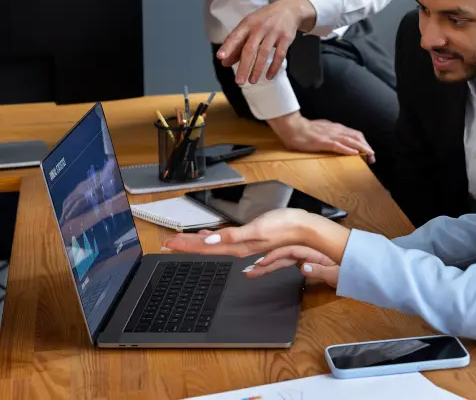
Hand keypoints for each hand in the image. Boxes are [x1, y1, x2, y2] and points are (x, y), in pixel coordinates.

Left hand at [162, 207, 351, 264]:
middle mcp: (239, 247)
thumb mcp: (256, 229)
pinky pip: (229, 241)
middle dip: (188, 244)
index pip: (205, 246)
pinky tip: (213, 239)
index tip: (169, 243)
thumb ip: (232, 235)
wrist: (306, 229)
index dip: (186, 245)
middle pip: (207, 246)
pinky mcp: (253, 238)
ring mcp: (246, 244)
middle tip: (169, 243)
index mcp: (237, 245)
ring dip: (200, 242)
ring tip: (185, 240)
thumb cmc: (285, 227)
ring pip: (216, 244)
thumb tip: (210, 240)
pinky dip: (217, 240)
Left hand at [217, 0, 315, 84]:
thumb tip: (225, 62)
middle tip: (239, 81)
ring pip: (264, 53)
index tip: (220, 57)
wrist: (289, 9)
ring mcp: (274, 32)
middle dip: (244, 66)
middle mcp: (260, 27)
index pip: (235, 36)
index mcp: (248, 23)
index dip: (228, 47)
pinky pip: (280, 55)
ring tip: (252, 81)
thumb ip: (237, 44)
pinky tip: (269, 76)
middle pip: (250, 48)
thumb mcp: (250, 27)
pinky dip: (274, 67)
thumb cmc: (264, 20)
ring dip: (257, 69)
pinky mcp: (286, 38)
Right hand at [245, 245, 339, 287]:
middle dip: (265, 262)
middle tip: (249, 268)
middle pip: (282, 254)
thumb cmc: (345, 271)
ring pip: (281, 259)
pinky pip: (285, 262)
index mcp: (314, 251)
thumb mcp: (336, 273)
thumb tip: (304, 268)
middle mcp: (306, 252)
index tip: (262, 262)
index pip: (290, 251)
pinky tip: (262, 268)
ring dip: (266, 265)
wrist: (352, 269)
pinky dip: (274, 265)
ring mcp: (303, 256)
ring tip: (251, 270)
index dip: (276, 256)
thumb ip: (320, 270)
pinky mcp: (302, 260)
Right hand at [269, 112, 374, 162]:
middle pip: (356, 137)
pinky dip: (347, 150)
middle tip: (372, 157)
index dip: (363, 142)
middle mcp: (335, 130)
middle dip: (366, 147)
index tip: (369, 151)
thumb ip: (330, 134)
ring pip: (350, 141)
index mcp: (335, 128)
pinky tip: (354, 154)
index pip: (354, 134)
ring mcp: (329, 135)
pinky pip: (338, 146)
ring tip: (369, 155)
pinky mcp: (323, 141)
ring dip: (361, 148)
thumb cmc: (304, 130)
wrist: (292, 126)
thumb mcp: (321, 129)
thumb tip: (338, 140)